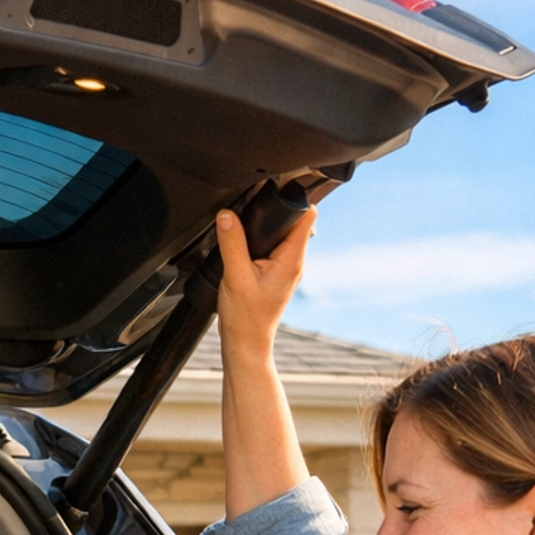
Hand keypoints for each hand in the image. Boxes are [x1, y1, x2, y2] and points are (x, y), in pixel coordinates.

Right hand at [215, 203, 314, 356]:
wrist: (245, 343)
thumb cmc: (245, 318)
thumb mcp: (235, 276)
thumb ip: (232, 242)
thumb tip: (227, 215)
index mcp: (291, 259)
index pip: (307, 215)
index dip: (296, 198)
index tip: (278, 190)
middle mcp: (294, 262)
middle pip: (295, 221)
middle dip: (277, 211)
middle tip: (256, 208)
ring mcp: (286, 269)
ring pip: (282, 234)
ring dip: (268, 227)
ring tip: (249, 228)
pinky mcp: (275, 274)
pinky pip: (273, 248)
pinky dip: (261, 241)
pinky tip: (246, 247)